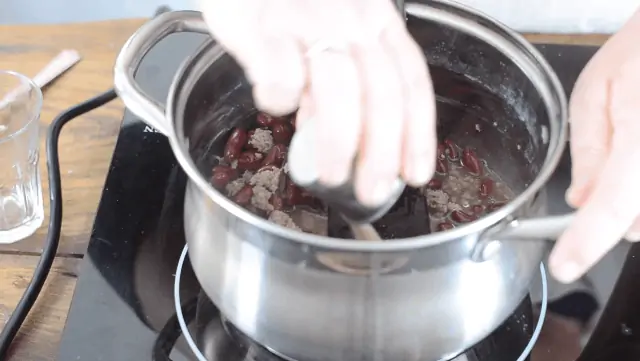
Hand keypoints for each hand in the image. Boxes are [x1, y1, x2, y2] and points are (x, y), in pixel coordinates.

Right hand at [199, 0, 436, 206]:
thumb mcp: (330, 27)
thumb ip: (342, 77)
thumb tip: (344, 136)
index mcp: (376, 18)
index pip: (411, 80)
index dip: (418, 133)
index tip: (416, 174)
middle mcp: (350, 18)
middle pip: (382, 92)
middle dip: (382, 152)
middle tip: (372, 190)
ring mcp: (307, 20)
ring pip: (339, 88)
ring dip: (338, 140)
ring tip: (330, 175)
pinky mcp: (263, 25)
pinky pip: (281, 72)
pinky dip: (283, 99)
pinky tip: (279, 108)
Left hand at [549, 9, 639, 282]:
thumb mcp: (594, 93)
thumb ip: (588, 153)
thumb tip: (580, 202)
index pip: (612, 206)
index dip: (586, 243)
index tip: (565, 264)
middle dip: (614, 215)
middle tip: (608, 174)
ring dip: (633, 203)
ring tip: (632, 149)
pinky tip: (637, 158)